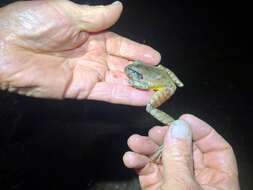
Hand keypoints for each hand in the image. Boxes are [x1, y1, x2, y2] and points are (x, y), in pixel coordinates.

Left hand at [0, 0, 159, 104]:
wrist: (4, 50)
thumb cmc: (32, 24)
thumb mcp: (66, 12)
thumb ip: (95, 16)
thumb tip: (119, 7)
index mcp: (91, 35)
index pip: (121, 45)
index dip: (139, 51)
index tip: (156, 58)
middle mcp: (94, 56)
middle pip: (125, 65)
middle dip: (144, 72)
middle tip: (164, 78)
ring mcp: (89, 75)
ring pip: (120, 82)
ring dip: (140, 87)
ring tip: (160, 91)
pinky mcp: (82, 91)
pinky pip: (109, 94)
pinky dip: (127, 97)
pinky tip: (144, 99)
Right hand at [123, 114, 239, 189]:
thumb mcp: (183, 188)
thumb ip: (180, 157)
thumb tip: (178, 126)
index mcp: (218, 181)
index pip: (216, 148)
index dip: (202, 130)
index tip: (182, 119)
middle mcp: (197, 180)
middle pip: (185, 149)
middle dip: (167, 137)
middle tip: (152, 132)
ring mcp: (175, 184)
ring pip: (164, 158)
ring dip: (147, 148)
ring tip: (133, 142)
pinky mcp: (157, 189)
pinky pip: (149, 171)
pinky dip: (138, 163)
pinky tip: (129, 158)